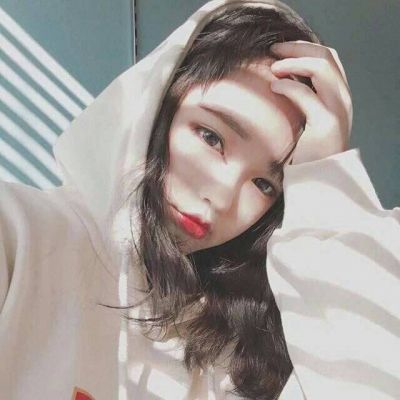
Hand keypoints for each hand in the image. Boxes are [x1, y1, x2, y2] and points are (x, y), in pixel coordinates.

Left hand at [269, 40, 352, 164]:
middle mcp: (344, 99)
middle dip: (297, 48)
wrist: (317, 179)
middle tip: (273, 50)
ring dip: (294, 61)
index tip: (280, 50)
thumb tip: (280, 77)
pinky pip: (306, 94)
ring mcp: (338, 110)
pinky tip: (274, 86)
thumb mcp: (307, 119)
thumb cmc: (307, 150)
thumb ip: (303, 99)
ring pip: (321, 68)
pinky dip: (287, 85)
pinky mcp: (326, 124)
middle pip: (326, 56)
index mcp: (339, 96)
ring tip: (273, 66)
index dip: (304, 48)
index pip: (329, 58)